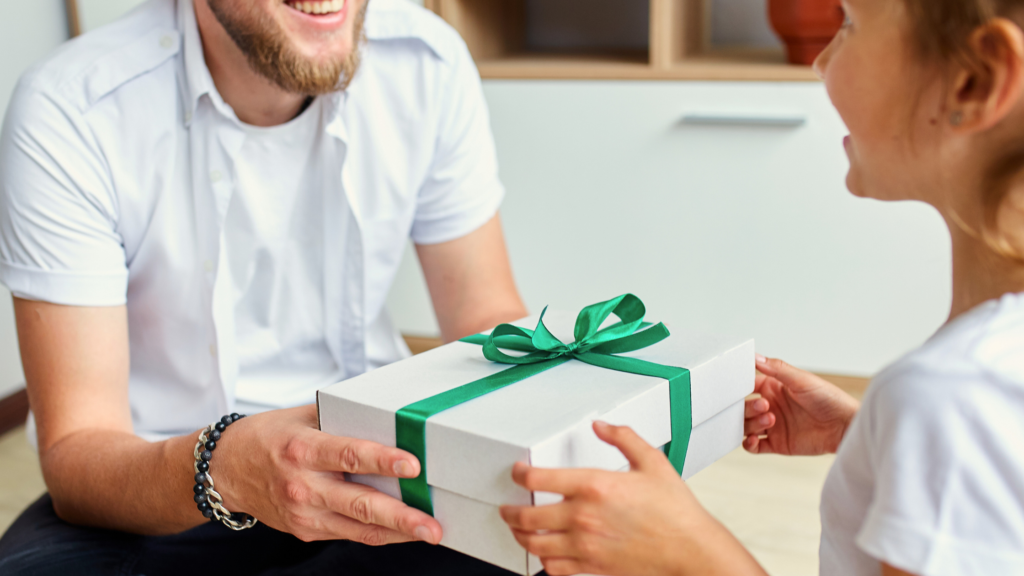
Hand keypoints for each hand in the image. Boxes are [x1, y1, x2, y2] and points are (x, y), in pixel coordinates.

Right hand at [214, 404, 441, 544]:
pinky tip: (403, 531)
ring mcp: (304, 513)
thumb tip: (389, 415)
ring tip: (429, 532)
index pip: (349, 455)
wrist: (225, 470)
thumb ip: (343, 417)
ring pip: (359, 527)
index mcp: (303, 449)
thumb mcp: (302, 416)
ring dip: (397, 532)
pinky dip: (378, 533)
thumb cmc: (269, 436)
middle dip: (400, 515)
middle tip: (431, 523)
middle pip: (359, 502)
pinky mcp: (306, 530)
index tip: (413, 465)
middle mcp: (303, 485)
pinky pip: (349, 534)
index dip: (383, 460)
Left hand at [500, 422, 765, 575]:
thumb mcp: (652, 461)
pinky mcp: (592, 568)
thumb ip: (623, 438)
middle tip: (506, 508)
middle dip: (509, 511)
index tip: (518, 473)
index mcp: (594, 486)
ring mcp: (585, 546)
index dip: (520, 474)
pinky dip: (543, 561)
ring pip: (534, 544)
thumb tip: (601, 426)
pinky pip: (553, 568)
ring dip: (520, 537)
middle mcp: (583, 517)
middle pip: (527, 516)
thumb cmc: (676, 511)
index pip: (539, 479)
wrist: (691, 550)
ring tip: (518, 530)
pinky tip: (544, 553)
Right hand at [744, 356, 859, 454]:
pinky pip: (753, 446)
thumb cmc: (829, 399)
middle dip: (748, 407)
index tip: (736, 388)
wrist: (845, 426)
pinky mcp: (777, 444)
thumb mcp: (802, 380)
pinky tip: (755, 439)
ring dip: (751, 424)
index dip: (740, 388)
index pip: (747, 386)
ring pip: (746, 426)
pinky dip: (748, 444)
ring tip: (770, 420)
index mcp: (773, 388)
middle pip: (743, 408)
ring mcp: (772, 426)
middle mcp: (770, 406)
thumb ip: (777, 369)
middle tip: (764, 406)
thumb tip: (756, 356)